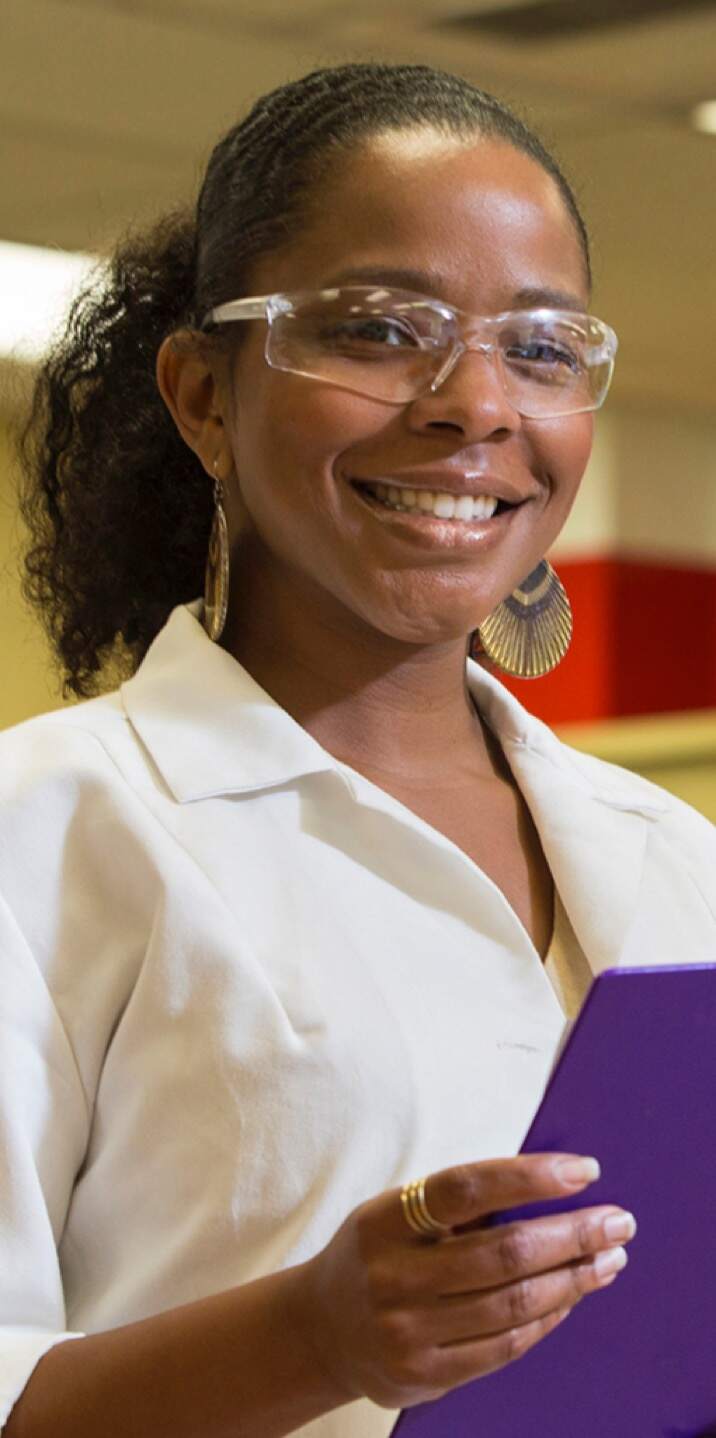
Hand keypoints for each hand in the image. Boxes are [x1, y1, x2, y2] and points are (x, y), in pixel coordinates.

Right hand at [298, 1153, 635, 1409]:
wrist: (320, 1330)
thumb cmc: (378, 1255)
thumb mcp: (395, 1213)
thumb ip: (456, 1204)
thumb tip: (549, 1184)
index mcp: (385, 1219)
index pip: (465, 1188)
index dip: (529, 1177)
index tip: (584, 1171)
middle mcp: (393, 1275)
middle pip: (502, 1252)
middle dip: (572, 1234)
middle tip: (618, 1221)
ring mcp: (407, 1330)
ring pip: (511, 1304)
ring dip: (572, 1278)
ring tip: (608, 1259)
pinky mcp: (425, 1374)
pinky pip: (503, 1346)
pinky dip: (546, 1317)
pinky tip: (571, 1296)